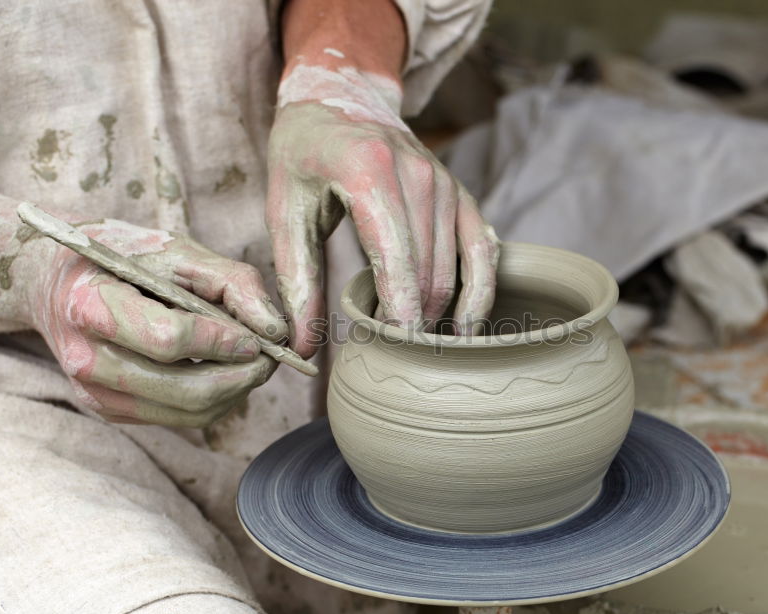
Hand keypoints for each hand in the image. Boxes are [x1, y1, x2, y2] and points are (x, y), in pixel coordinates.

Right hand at [28, 219, 284, 426]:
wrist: (60, 283)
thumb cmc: (124, 258)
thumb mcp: (179, 251)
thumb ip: (233, 282)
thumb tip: (275, 330)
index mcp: (91, 306)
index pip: (169, 340)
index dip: (221, 342)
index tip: (257, 337)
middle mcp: (87, 360)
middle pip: (184, 389)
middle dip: (241, 376)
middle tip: (271, 357)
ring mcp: (96, 394)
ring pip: (189, 412)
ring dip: (235, 392)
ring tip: (253, 362)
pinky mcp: (110, 412)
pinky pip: (179, 418)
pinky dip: (214, 399)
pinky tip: (223, 371)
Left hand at [266, 64, 499, 358]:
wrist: (339, 100)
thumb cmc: (304, 157)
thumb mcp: (284, 211)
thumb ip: (296, 279)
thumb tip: (303, 346)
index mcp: (369, 170)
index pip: (397, 259)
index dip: (400, 315)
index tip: (392, 355)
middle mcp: (418, 174)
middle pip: (429, 273)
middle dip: (415, 324)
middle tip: (391, 359)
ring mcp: (446, 184)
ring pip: (457, 270)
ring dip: (440, 315)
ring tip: (416, 349)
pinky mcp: (461, 195)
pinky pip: (484, 252)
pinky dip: (478, 293)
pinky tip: (464, 326)